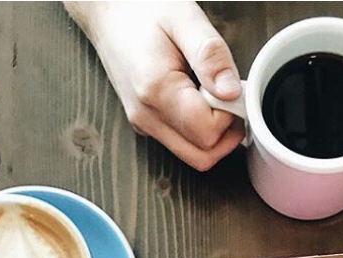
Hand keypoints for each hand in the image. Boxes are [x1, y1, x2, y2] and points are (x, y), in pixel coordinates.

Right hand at [64, 1, 244, 170]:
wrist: (108, 14)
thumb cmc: (142, 11)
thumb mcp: (185, 19)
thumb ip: (211, 56)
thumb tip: (231, 92)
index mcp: (157, 90)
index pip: (207, 131)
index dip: (230, 115)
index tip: (233, 90)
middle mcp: (147, 116)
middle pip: (202, 156)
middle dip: (226, 134)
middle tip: (229, 100)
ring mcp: (145, 125)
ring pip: (194, 157)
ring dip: (215, 137)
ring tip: (215, 99)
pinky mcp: (147, 126)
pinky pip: (183, 146)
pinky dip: (200, 134)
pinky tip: (200, 103)